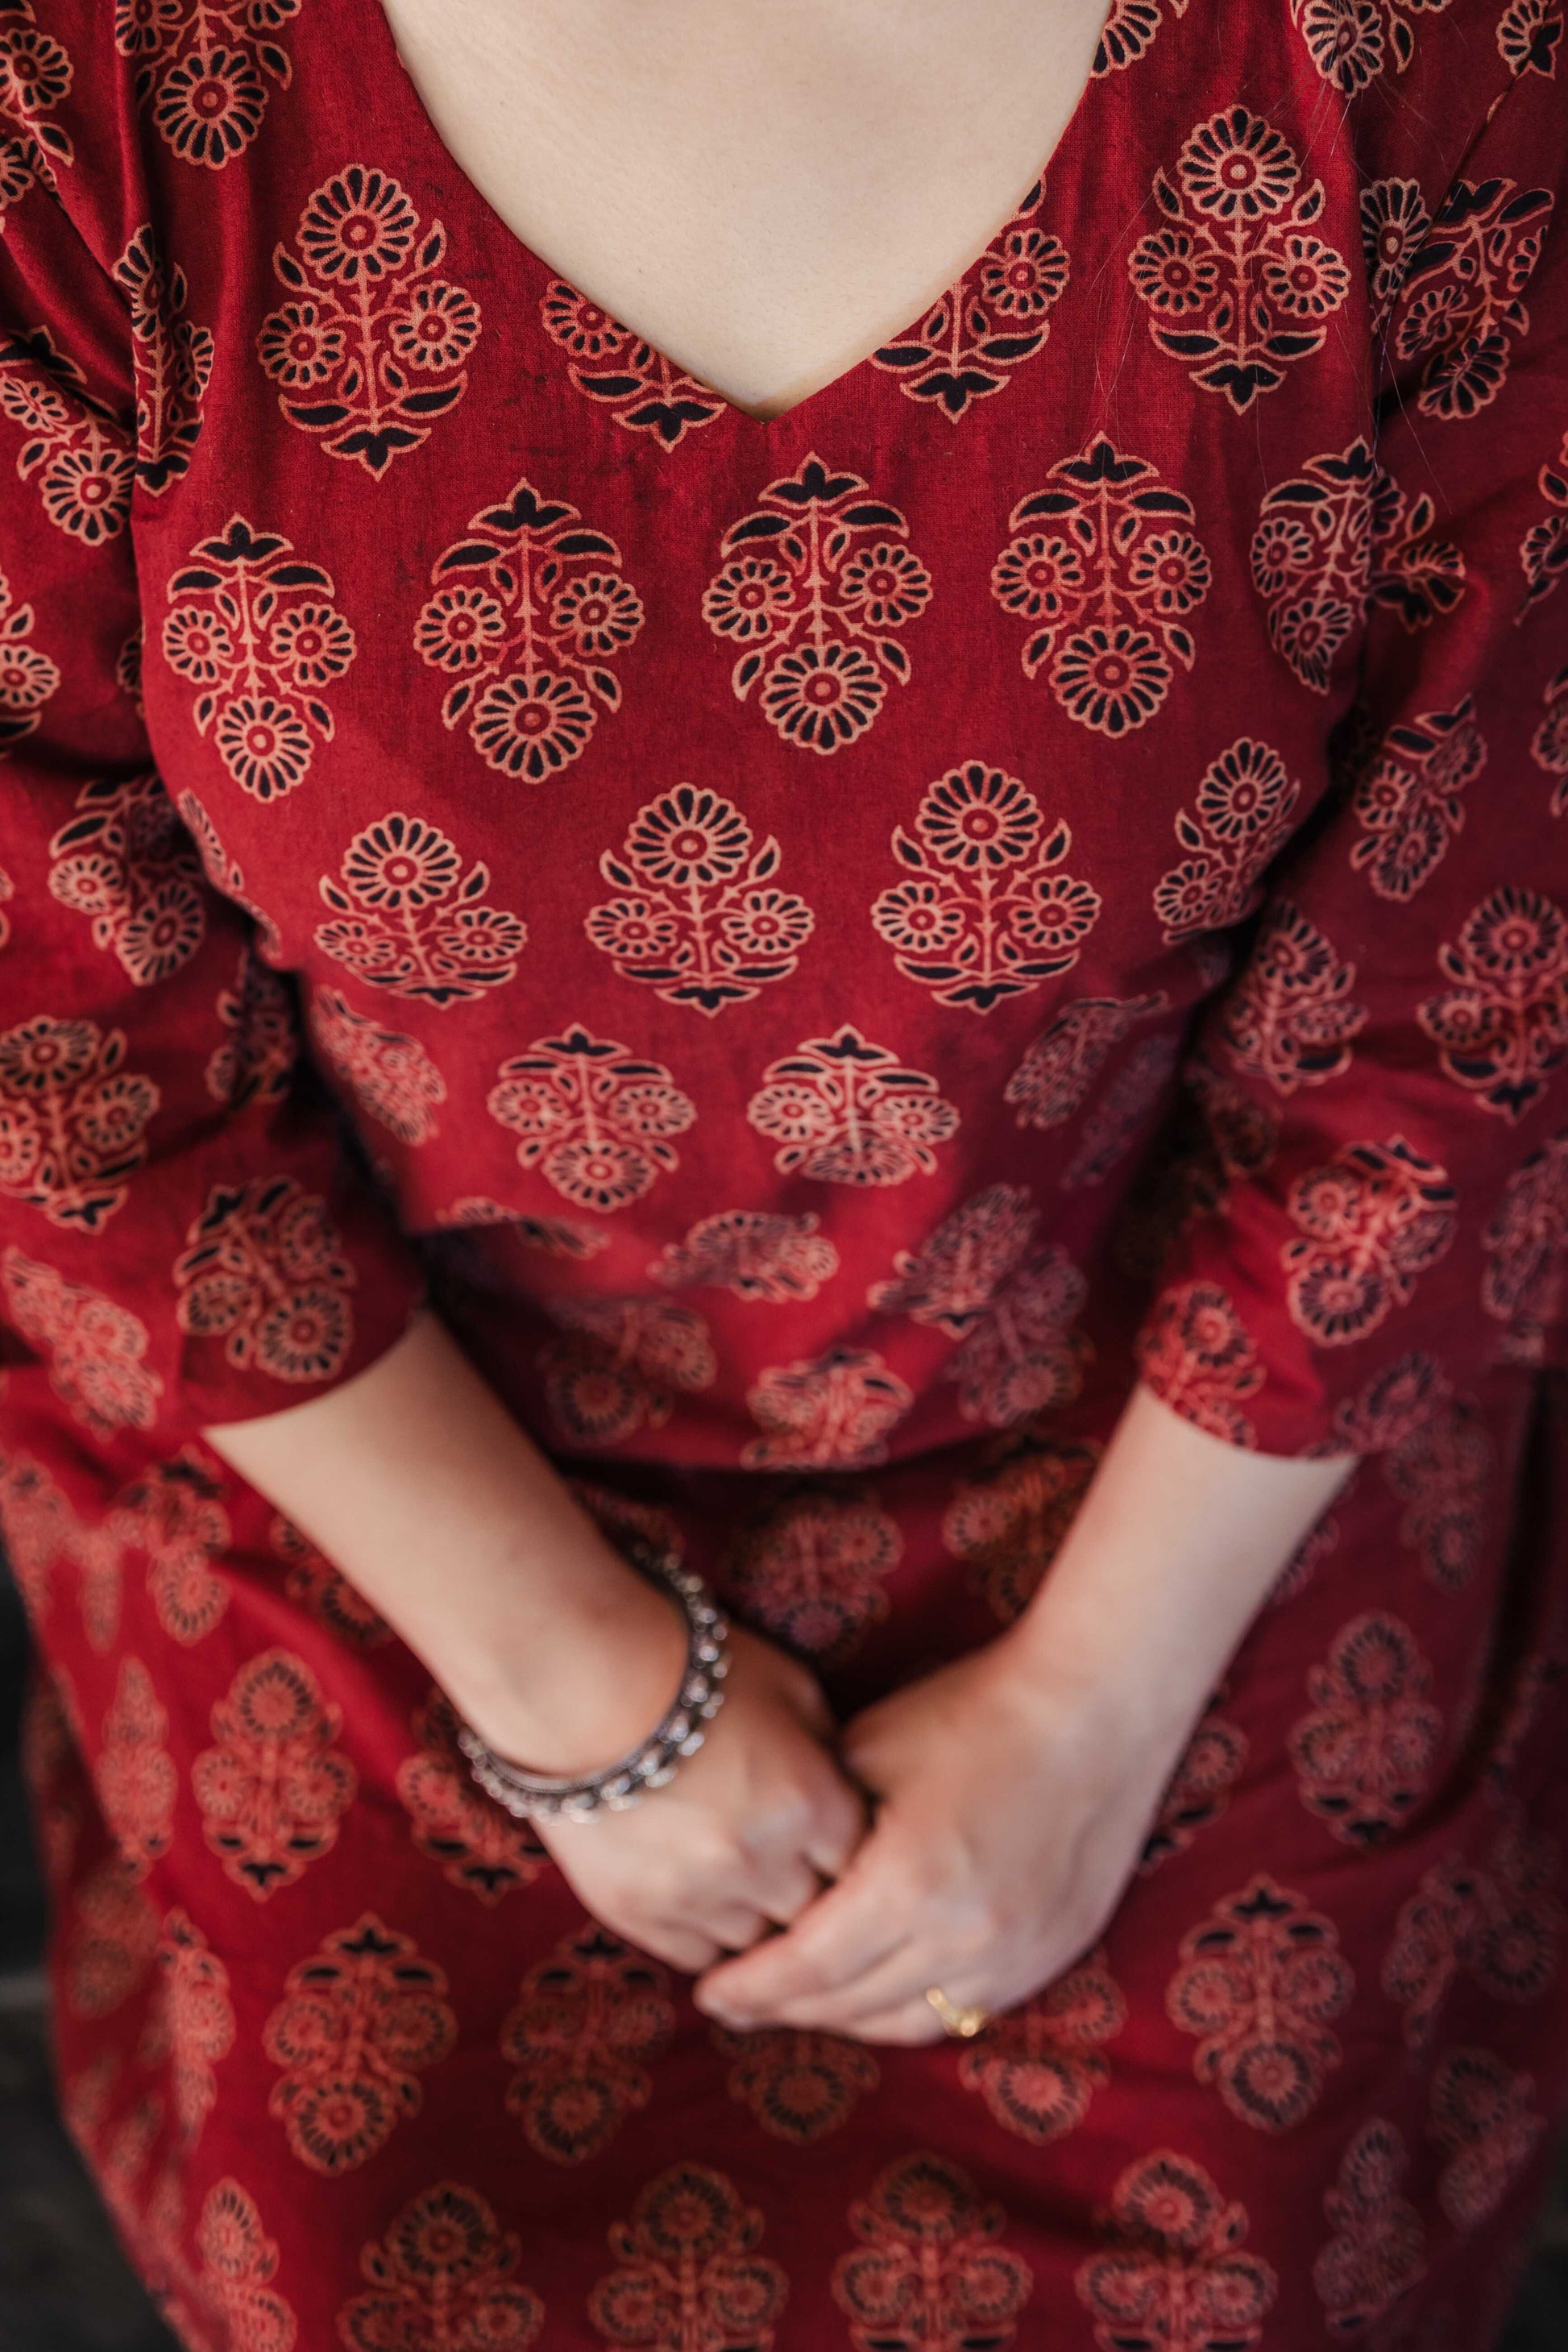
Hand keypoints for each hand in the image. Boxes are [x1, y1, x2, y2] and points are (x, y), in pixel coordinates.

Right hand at [531, 1620, 869, 1975]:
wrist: (579, 1677)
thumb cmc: (692, 1667)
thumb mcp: (789, 1686)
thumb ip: (829, 1748)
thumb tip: (846, 1790)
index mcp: (811, 1804)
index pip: (863, 1865)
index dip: (853, 1854)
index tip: (840, 1843)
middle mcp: (763, 1863)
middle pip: (816, 1916)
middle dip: (814, 1893)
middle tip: (799, 1869)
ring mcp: (699, 1897)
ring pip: (758, 1948)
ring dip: (761, 1920)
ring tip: (747, 1883)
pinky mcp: (639, 1915)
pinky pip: (698, 1956)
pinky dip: (710, 1934)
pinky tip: (703, 1895)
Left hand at [688, 1626, 1191, 2042]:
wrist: (1095, 1708)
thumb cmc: (974, 1712)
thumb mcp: (869, 1750)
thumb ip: (817, 1822)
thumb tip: (768, 1865)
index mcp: (908, 1884)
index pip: (806, 1967)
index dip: (751, 1989)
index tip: (709, 1995)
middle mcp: (961, 1939)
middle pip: (849, 2003)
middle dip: (785, 2008)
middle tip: (739, 2003)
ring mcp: (1013, 1955)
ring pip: (906, 2021)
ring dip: (844, 2019)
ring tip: (800, 2004)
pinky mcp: (1049, 1954)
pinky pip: (962, 2011)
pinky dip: (909, 2011)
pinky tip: (877, 1994)